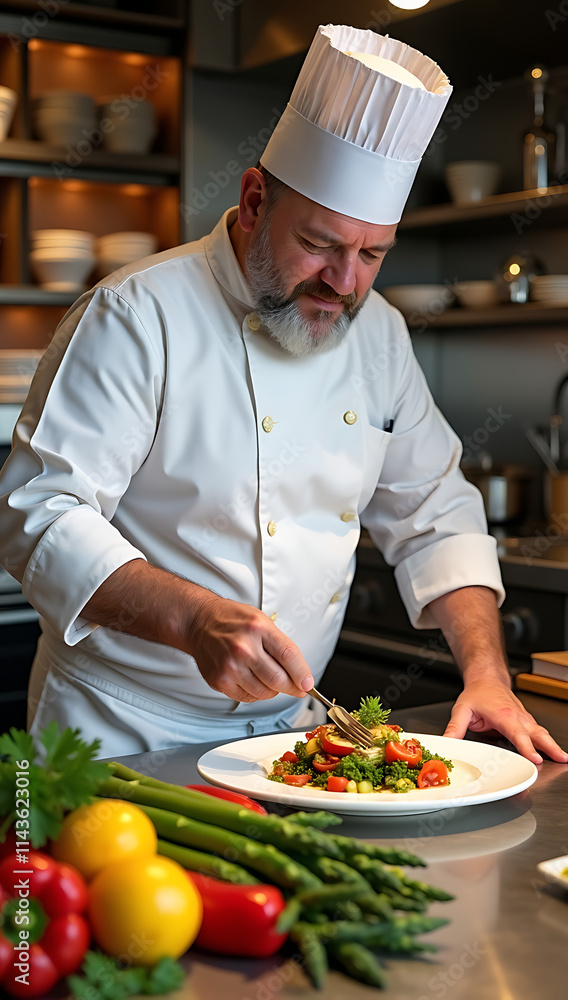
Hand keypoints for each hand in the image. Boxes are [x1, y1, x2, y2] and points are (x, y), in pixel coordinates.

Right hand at [190, 594, 313, 702]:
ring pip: (264, 693)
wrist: (200, 622)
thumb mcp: (262, 621)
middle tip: (296, 687)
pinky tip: (252, 680)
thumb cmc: (232, 620)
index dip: (302, 674)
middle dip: (292, 687)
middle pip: (278, 679)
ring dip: (272, 690)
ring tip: (268, 678)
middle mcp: (243, 648)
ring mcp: (230, 666)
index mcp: (258, 628)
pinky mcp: (220, 680)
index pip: (288, 656)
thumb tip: (300, 674)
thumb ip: (281, 646)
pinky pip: (247, 697)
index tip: (308, 684)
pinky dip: (255, 693)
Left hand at [443, 679, 567, 764]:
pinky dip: (548, 743)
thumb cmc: (477, 693)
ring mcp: (524, 719)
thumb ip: (455, 728)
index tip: (535, 758)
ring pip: (542, 734)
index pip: (517, 733)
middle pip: (537, 734)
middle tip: (562, 760)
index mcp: (503, 714)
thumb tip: (446, 742)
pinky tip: (554, 754)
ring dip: (553, 746)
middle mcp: (518, 717)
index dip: (526, 747)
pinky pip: (539, 733)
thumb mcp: (462, 709)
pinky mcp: (526, 722)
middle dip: (550, 747)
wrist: (487, 678)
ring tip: (564, 759)